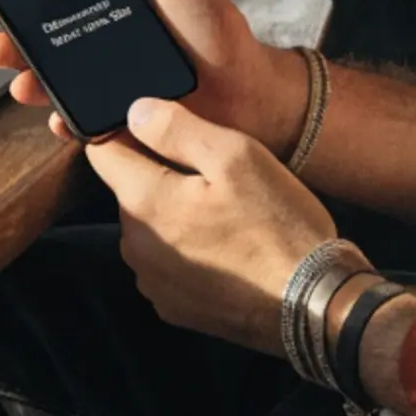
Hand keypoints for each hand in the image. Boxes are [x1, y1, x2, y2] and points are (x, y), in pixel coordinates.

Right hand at [0, 0, 307, 150]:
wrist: (249, 94)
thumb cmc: (214, 27)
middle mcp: (95, 34)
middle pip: (32, 29)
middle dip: (0, 26)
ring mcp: (99, 78)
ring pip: (42, 75)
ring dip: (21, 74)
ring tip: (18, 75)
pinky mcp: (110, 117)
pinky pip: (73, 119)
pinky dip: (60, 120)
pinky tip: (58, 117)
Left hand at [86, 95, 336, 351]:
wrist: (313, 304)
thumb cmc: (279, 226)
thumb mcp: (237, 156)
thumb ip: (176, 128)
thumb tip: (134, 111)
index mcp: (143, 202)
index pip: (101, 150)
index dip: (125, 130)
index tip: (161, 127)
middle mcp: (134, 246)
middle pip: (130, 188)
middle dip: (161, 173)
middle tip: (216, 174)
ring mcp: (152, 281)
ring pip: (150, 225)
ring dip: (176, 212)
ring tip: (228, 214)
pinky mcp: (173, 305)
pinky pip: (167, 260)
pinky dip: (189, 248)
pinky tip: (229, 248)